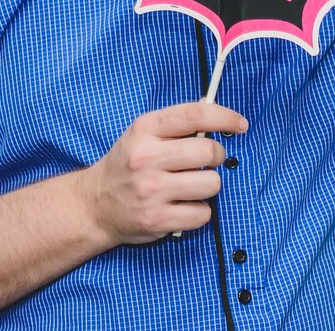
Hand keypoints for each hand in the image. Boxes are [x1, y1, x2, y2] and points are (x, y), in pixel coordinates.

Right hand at [78, 102, 246, 243]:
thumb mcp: (143, 134)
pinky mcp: (157, 220)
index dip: (224, 117)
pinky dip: (200, 211)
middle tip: (208, 161)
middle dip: (217, 156)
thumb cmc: (128, 165)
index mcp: (145, 129)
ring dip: (209, 185)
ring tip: (192, 185)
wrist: (94, 205)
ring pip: (211, 184)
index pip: (194, 114)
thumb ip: (177, 125)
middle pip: (209, 152)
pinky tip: (184, 206)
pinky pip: (203, 214)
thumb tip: (221, 118)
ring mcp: (151, 191)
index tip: (240, 124)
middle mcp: (146, 158)